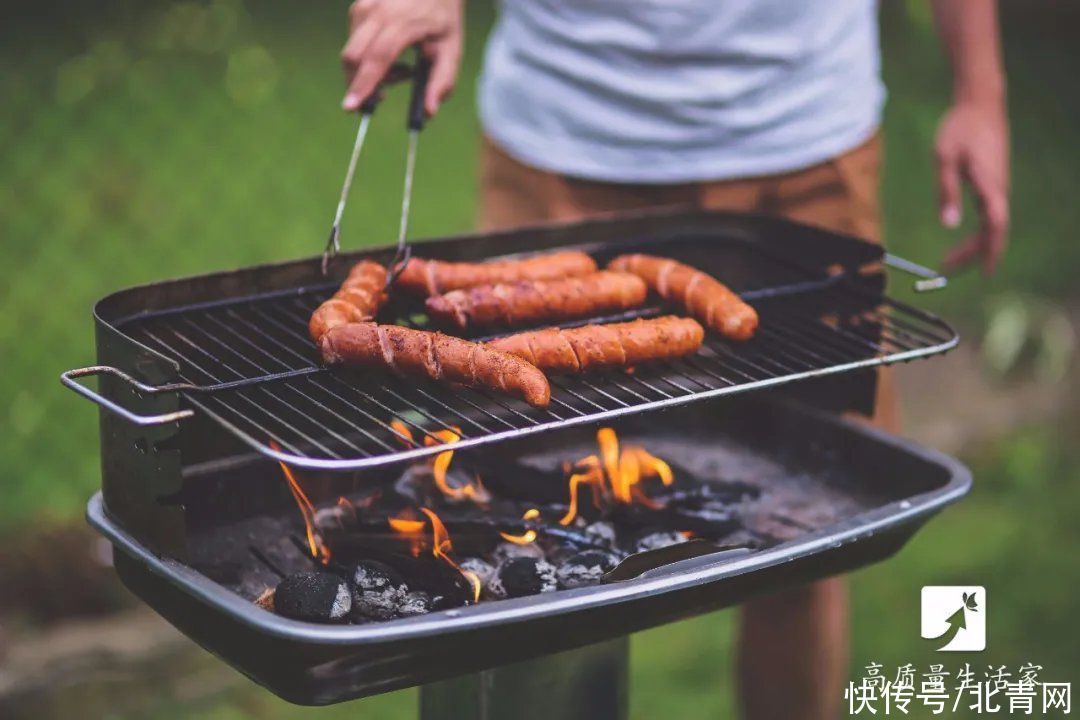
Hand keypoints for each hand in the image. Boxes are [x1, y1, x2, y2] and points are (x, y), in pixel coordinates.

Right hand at [341, 0, 462, 115]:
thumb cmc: (443, 18)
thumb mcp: (451, 48)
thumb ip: (442, 81)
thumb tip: (428, 112)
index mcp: (404, 22)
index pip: (378, 57)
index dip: (363, 84)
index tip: (351, 107)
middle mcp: (378, 11)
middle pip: (354, 57)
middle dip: (361, 85)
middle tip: (384, 97)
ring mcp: (364, 6)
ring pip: (352, 53)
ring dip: (369, 72)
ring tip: (402, 69)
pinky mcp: (358, 7)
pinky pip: (354, 43)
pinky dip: (367, 59)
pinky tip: (392, 55)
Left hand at [935, 101, 1009, 274]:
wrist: (980, 103)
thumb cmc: (960, 128)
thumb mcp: (945, 158)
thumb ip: (946, 191)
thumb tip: (948, 225)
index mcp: (990, 185)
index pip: (995, 227)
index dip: (991, 251)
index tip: (985, 272)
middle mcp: (999, 189)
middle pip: (993, 231)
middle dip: (973, 254)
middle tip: (946, 268)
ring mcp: (998, 186)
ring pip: (992, 224)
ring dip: (974, 245)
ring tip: (950, 259)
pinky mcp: (993, 182)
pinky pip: (990, 215)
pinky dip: (978, 231)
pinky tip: (965, 240)